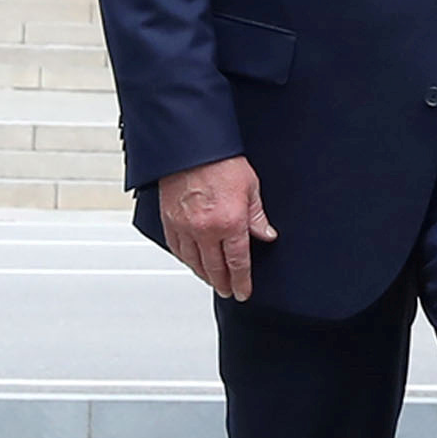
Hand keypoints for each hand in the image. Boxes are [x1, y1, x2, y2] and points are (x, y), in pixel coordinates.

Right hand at [159, 155, 276, 301]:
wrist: (192, 145)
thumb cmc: (220, 160)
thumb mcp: (251, 187)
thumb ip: (258, 215)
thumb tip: (266, 234)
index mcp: (230, 222)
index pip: (238, 262)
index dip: (242, 281)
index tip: (243, 292)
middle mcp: (206, 229)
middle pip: (215, 268)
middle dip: (223, 284)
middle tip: (228, 292)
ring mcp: (185, 227)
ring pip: (194, 262)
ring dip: (204, 275)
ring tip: (212, 281)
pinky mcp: (169, 221)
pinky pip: (177, 249)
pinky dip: (185, 260)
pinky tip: (191, 263)